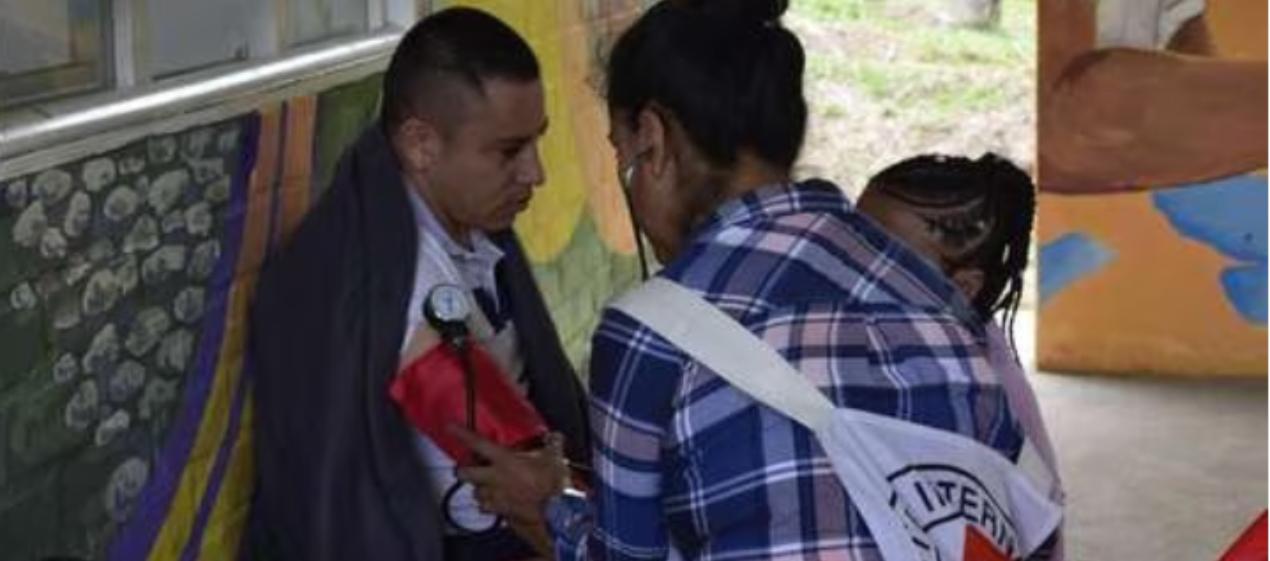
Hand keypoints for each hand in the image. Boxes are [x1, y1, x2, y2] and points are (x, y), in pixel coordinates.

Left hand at [450, 426, 568, 525]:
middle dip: (463, 470)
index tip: (450, 427)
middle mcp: (494, 480)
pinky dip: (491, 506)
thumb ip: (553, 444)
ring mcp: (495, 499)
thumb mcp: (555, 458)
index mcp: (504, 461)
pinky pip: (489, 510)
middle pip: (465, 474)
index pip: (477, 443)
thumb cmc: (552, 485)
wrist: (556, 514)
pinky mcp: (501, 515)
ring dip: (479, 489)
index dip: (462, 434)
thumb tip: (555, 437)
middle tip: (468, 466)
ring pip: (476, 493)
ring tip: (487, 485)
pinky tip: (498, 503)